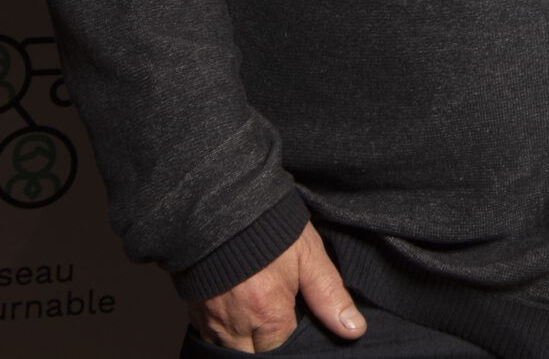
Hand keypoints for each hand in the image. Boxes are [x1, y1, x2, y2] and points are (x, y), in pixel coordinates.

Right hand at [187, 222, 362, 351]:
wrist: (217, 205)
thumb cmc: (266, 228)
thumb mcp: (308, 255)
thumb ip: (329, 295)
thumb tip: (354, 329)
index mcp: (268, 317)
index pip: (283, 354)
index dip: (291, 343)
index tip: (294, 324)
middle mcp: (236, 328)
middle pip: (254, 357)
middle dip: (266, 346)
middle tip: (277, 321)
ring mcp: (210, 322)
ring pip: (230, 351)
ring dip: (244, 342)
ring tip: (257, 317)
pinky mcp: (194, 313)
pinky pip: (209, 337)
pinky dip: (224, 332)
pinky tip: (237, 313)